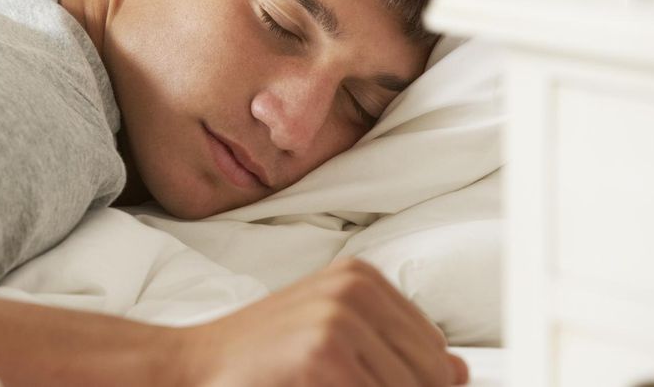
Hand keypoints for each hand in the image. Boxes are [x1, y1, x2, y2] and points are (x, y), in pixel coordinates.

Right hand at [176, 258, 468, 386]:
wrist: (192, 367)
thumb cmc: (259, 360)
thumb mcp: (333, 339)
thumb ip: (396, 351)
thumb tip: (461, 374)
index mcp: (360, 278)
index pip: (435, 352)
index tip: (367, 381)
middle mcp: (354, 290)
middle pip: (431, 375)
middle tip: (338, 383)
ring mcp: (339, 321)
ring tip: (321, 385)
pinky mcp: (323, 357)